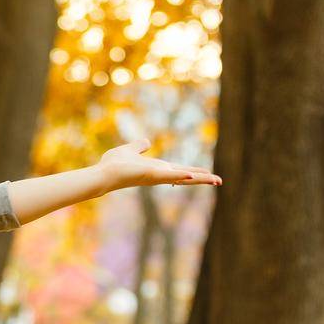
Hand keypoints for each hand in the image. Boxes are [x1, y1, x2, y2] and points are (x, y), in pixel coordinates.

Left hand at [96, 138, 221, 191]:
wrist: (103, 173)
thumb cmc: (113, 164)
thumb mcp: (130, 150)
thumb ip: (139, 146)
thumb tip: (146, 142)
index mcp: (157, 169)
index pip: (180, 171)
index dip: (193, 173)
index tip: (206, 175)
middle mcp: (160, 175)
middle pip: (186, 177)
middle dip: (203, 179)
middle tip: (219, 181)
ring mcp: (157, 177)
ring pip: (183, 178)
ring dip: (200, 180)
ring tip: (216, 181)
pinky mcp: (151, 176)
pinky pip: (168, 177)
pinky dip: (180, 177)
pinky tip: (191, 177)